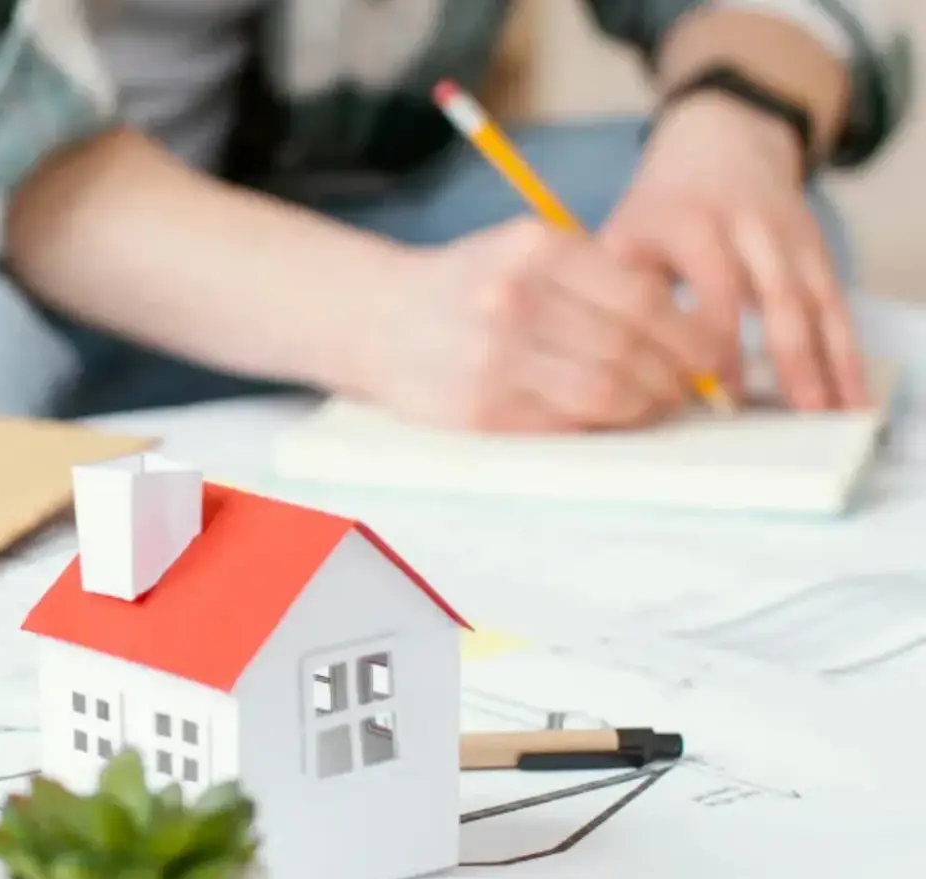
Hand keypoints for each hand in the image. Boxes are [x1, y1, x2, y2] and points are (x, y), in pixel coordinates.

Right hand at [361, 217, 721, 431]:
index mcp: (537, 249)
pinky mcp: (481, 410)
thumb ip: (595, 277)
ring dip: (646, 406)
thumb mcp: (525, 250)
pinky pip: (567, 424)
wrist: (377, 318)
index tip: (705, 355)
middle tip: (685, 388)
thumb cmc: (468, 285)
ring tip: (652, 404)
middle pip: (633, 349)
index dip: (689, 335)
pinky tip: (606, 416)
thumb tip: (684, 331)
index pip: (644, 299)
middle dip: (675, 377)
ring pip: (609, 392)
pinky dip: (601, 425)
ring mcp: (495, 358)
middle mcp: (516, 299)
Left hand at [600, 93, 865, 409]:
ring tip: (833, 415)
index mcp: (693, 224)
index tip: (714, 392)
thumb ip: (616, 292)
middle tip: (796, 415)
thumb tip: (610, 365)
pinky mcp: (817, 250)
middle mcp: (751, 229)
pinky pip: (836, 305)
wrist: (721, 140)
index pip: (715, 288)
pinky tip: (850, 394)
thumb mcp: (623, 234)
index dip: (717, 341)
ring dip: (829, 362)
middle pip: (778, 298)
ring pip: (817, 305)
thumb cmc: (658, 208)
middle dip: (789, 358)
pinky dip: (846, 351)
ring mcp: (791, 239)